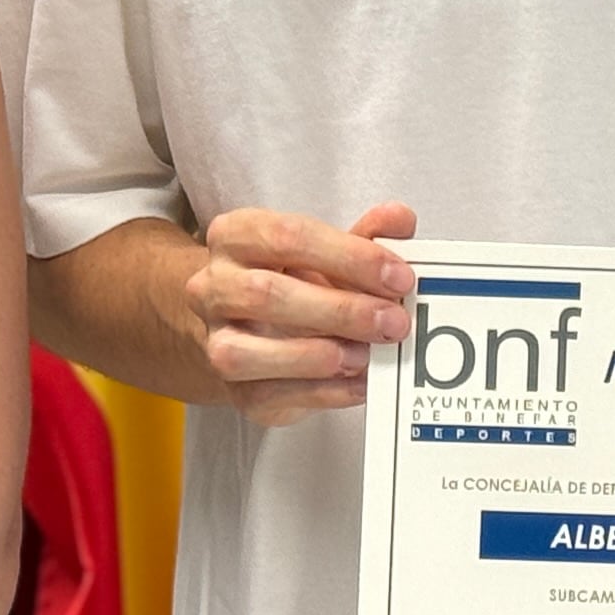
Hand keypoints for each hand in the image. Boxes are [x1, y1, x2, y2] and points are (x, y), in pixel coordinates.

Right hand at [187, 204, 415, 426]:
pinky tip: (358, 383)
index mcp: (236, 236)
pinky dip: (321, 392)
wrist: (251, 329)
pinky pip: (268, 395)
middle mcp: (214, 286)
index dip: (349, 257)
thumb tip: (400, 219)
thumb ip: (365, 235)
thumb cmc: (295, 280)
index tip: (398, 277)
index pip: (288, 236)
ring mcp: (216, 339)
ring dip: (316, 356)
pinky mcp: (233, 389)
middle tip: (394, 322)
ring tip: (367, 355)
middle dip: (340, 310)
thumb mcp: (330, 251)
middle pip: (267, 294)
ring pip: (247, 352)